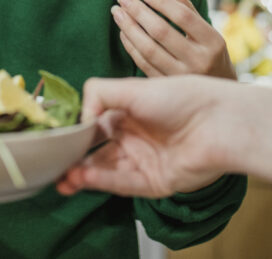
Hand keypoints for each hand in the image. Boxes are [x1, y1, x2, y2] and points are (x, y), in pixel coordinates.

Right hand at [57, 76, 238, 197]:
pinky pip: (123, 183)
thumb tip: (79, 116)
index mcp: (130, 111)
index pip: (95, 124)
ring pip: (105, 170)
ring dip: (83, 173)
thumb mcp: (133, 87)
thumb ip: (98, 93)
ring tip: (63, 176)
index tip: (55, 137)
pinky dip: (101, 181)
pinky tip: (83, 178)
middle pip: (96, 151)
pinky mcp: (155, 182)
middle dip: (74, 158)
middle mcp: (136, 136)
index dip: (76, 131)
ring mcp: (145, 160)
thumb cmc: (181, 97)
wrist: (219, 123)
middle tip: (52, 163)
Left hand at [115, 0, 235, 79]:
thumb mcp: (207, 31)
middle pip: (162, 32)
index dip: (160, 1)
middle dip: (138, 12)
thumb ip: (187, 8)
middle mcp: (199, 60)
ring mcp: (182, 77)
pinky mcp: (167, 87)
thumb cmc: (209, 53)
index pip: (182, 16)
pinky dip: (131, 47)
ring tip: (117, 12)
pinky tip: (123, 32)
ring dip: (129, 29)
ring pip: (149, 50)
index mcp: (212, 41)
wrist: (215, 92)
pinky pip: (143, 65)